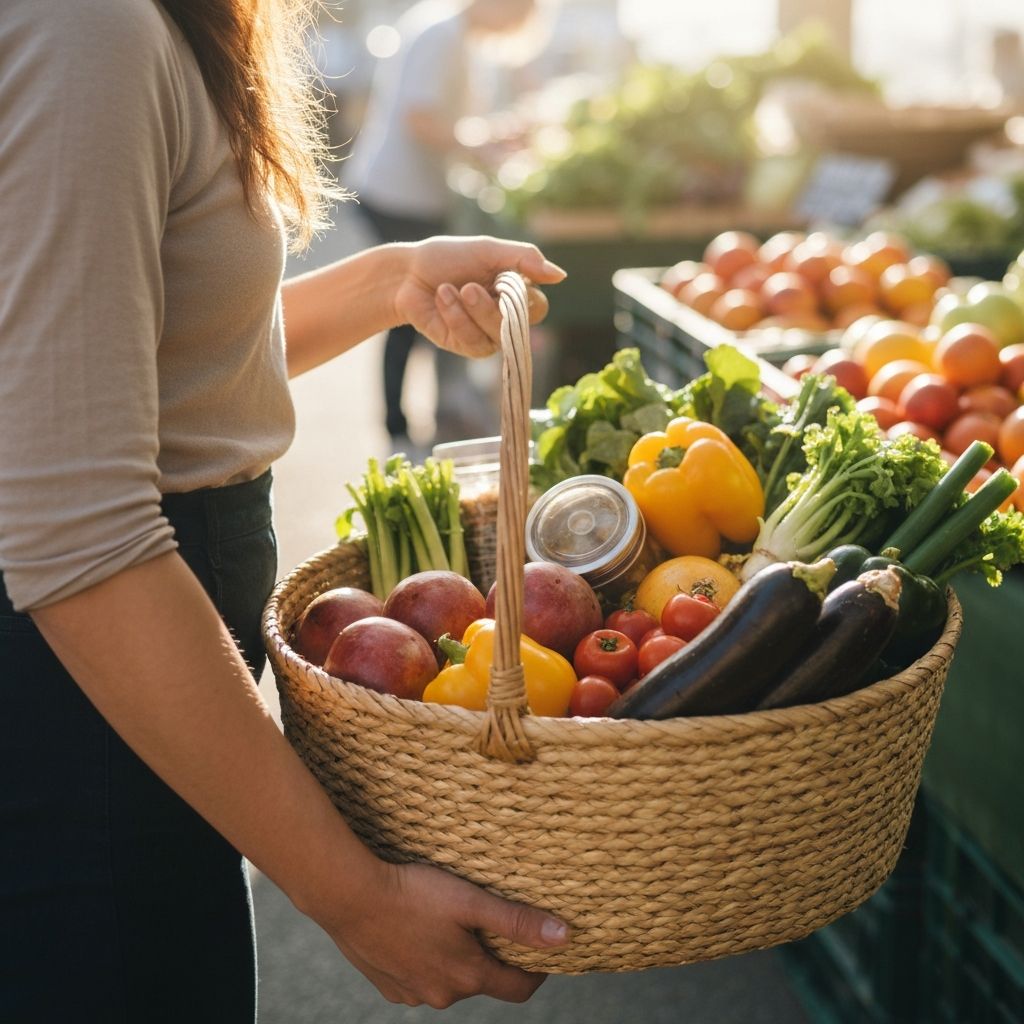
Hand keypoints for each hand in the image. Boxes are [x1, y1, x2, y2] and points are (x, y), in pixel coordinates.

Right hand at [321, 858, 570, 1008]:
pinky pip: (419, 977)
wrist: (350, 897)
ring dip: (457, 957)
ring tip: (452, 922)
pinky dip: (427, 959)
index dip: (536, 969)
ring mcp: (412, 994)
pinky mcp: (388, 985)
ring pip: (449, 979)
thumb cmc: (414, 894)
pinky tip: (419, 930)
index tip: (543, 950)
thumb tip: (564, 937)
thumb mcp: (472, 901)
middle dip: (492, 955)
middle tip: (491, 921)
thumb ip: (517, 921)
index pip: (518, 988)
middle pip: (482, 980)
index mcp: (468, 976)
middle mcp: (443, 995)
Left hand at [394, 235, 566, 357]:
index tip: (501, 279)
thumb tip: (561, 275)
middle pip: (517, 325)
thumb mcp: (487, 250)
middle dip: (489, 306)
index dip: (522, 298)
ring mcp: (486, 334)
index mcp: (515, 292)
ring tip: (448, 289)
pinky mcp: (465, 345)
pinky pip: (471, 340)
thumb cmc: (448, 258)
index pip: (538, 307)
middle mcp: (505, 316)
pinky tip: (441, 300)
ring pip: (495, 335)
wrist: (407, 274)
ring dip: (469, 311)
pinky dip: (454, 317)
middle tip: (468, 286)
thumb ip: (524, 259)